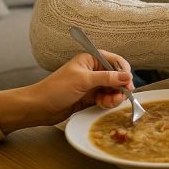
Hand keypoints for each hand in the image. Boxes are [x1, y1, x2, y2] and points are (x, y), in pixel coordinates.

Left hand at [0, 50, 133, 133]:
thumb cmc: (56, 89)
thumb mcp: (83, 80)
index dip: (124, 71)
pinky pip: (107, 98)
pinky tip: (103, 105)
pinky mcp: (91, 97)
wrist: (39, 108)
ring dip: (115, 96)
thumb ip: (107, 78)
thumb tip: (128, 77)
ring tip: (110, 102)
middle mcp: (94, 71)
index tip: (129, 82)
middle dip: (120, 86)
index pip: (115, 61)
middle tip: (123, 95)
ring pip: (113, 89)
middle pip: (117, 76)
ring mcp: (93, 85)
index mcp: (91, 59)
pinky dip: (108, 102)